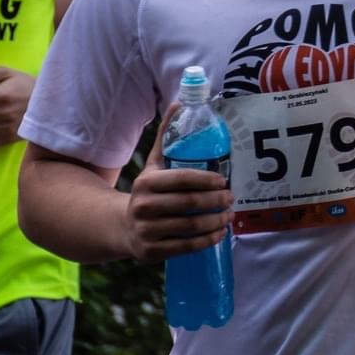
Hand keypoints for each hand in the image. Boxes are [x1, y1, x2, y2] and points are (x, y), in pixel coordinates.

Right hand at [124, 104, 232, 262]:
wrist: (122, 227)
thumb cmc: (147, 191)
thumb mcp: (154, 164)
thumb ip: (167, 136)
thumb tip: (180, 103)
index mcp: (145, 182)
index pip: (182, 179)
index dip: (207, 180)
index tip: (224, 181)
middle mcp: (142, 206)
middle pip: (189, 203)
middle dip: (216, 200)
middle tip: (231, 198)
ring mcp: (145, 231)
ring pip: (189, 226)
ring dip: (215, 221)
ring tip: (229, 215)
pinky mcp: (150, 252)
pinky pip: (184, 247)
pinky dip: (206, 241)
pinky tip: (219, 233)